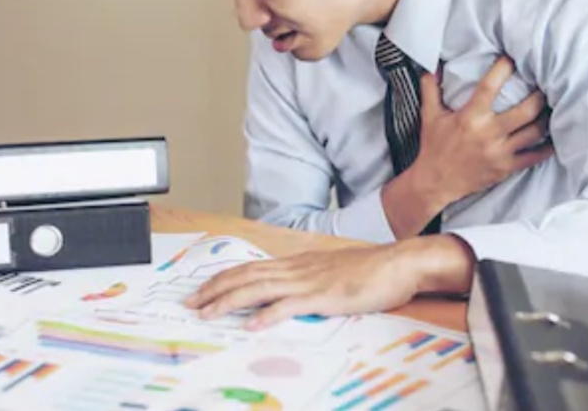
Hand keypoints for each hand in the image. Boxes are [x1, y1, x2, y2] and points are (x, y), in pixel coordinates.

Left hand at [184, 234, 472, 329]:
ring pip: (259, 289)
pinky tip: (251, 324)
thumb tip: (289, 292)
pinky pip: (289, 306)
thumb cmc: (369, 270)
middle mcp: (297, 269)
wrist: (398, 264)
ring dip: (229, 300)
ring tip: (206, 312)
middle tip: (190, 302)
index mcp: (298, 263)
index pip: (250, 268)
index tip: (202, 289)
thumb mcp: (332, 272)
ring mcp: (309, 282)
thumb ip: (309, 279)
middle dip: (215, 289)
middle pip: (246, 276)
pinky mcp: (324, 297)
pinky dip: (267, 315)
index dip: (223, 279)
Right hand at [383, 55, 552, 237]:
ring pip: (535, 132)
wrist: (434, 182)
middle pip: (526, 110)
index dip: (503, 69)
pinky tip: (555, 138)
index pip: (489, 87)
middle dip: (539, 96)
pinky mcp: (505, 167)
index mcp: (470, 117)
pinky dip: (547, 147)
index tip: (511, 58)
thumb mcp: (429, 116)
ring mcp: (499, 152)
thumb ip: (430, 89)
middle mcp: (488, 133)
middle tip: (545, 86)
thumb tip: (431, 66)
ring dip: (547, 118)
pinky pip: (534, 156)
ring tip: (552, 107)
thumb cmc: (433, 147)